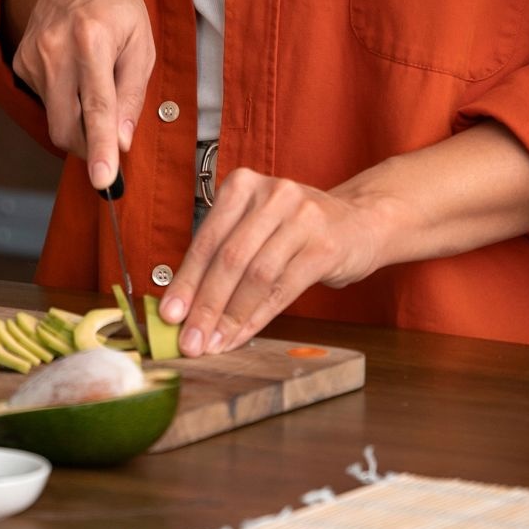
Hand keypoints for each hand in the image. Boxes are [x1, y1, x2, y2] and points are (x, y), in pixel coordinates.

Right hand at [10, 0, 154, 187]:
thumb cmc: (118, 7)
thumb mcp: (142, 45)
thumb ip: (132, 95)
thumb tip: (123, 141)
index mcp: (91, 39)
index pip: (97, 108)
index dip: (102, 149)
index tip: (103, 181)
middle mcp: (55, 47)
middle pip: (65, 124)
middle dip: (88, 146)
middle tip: (109, 147)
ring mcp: (32, 54)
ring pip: (53, 117)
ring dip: (77, 120)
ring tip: (94, 84)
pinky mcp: (20, 60)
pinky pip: (44, 99)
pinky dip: (62, 98)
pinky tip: (73, 72)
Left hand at [160, 169, 386, 354]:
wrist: (360, 222)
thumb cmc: (296, 228)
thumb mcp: (257, 223)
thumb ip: (224, 251)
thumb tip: (183, 299)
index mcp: (242, 184)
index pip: (207, 239)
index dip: (186, 280)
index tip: (168, 314)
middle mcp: (270, 195)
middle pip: (228, 258)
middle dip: (205, 304)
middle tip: (189, 338)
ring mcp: (301, 218)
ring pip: (255, 276)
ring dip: (230, 317)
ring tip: (213, 343)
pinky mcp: (324, 247)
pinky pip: (283, 289)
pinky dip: (258, 317)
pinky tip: (241, 335)